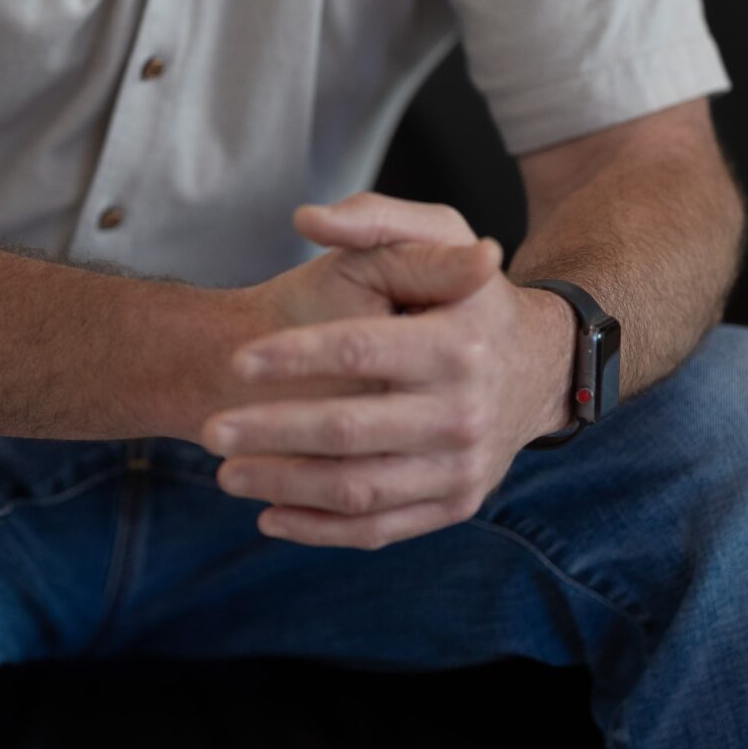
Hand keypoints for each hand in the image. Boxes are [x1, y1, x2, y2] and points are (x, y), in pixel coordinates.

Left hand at [202, 191, 574, 548]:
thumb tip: (306, 218)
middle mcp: (464, 410)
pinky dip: (319, 529)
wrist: (534, 367)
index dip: (294, 355)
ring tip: (225, 473)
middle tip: (213, 431)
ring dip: (283, 485)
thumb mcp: (436, 236)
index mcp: (457, 342)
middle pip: (351, 432)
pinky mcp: (455, 502)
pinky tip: (269, 512)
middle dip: (272, 432)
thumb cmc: (465, 295)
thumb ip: (371, 219)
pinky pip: (379, 528)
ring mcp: (462, 464)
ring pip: (358, 490)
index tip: (238, 361)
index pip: (361, 350)